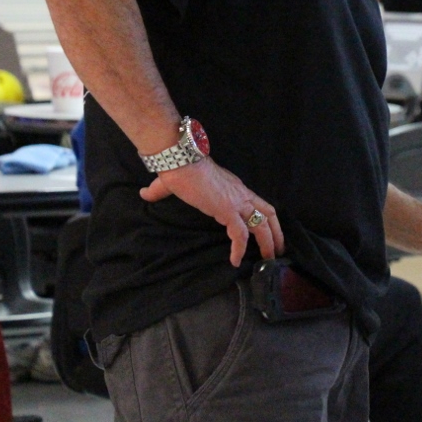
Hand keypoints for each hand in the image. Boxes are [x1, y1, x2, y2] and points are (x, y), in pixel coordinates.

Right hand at [140, 158, 283, 266]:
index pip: (258, 203)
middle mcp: (241, 195)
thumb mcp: (174, 183)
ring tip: (266, 260)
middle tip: (277, 251)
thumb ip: (161, 190)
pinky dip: (240, 249)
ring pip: (262, 225)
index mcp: (235, 188)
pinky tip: (235, 261)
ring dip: (267, 244)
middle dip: (276, 233)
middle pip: (269, 214)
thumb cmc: (180, 169)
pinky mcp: (227, 210)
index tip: (267, 233)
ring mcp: (236, 202)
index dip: (265, 219)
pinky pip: (240, 234)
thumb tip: (145, 193)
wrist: (181, 160)